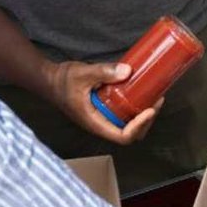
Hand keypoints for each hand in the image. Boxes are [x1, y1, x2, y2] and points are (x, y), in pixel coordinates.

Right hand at [46, 60, 160, 144]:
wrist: (50, 80)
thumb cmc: (63, 80)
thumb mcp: (83, 74)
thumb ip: (104, 72)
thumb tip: (128, 71)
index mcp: (95, 123)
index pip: (122, 136)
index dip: (139, 126)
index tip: (150, 110)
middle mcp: (101, 124)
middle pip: (130, 134)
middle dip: (147, 120)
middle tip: (156, 101)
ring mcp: (104, 118)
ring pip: (129, 125)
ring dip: (144, 115)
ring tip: (154, 97)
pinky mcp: (105, 110)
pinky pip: (124, 114)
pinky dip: (136, 108)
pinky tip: (143, 94)